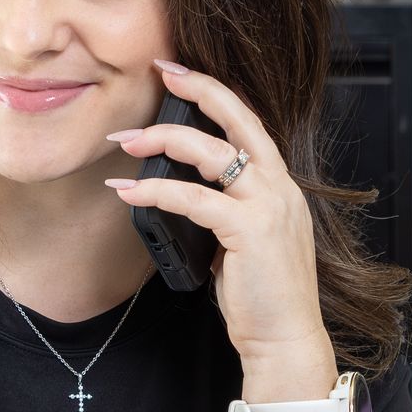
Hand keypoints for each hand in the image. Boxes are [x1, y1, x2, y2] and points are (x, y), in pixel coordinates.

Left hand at [107, 62, 336, 399]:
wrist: (285, 339)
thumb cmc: (262, 297)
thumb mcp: (246, 240)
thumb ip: (226, 210)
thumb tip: (182, 192)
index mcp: (281, 186)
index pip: (250, 123)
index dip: (215, 93)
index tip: (181, 74)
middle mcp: (280, 187)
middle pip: (238, 119)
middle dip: (197, 89)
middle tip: (159, 72)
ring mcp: (269, 206)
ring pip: (212, 152)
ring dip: (163, 141)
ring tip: (126, 142)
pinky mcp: (250, 229)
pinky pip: (194, 197)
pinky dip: (157, 190)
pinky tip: (130, 191)